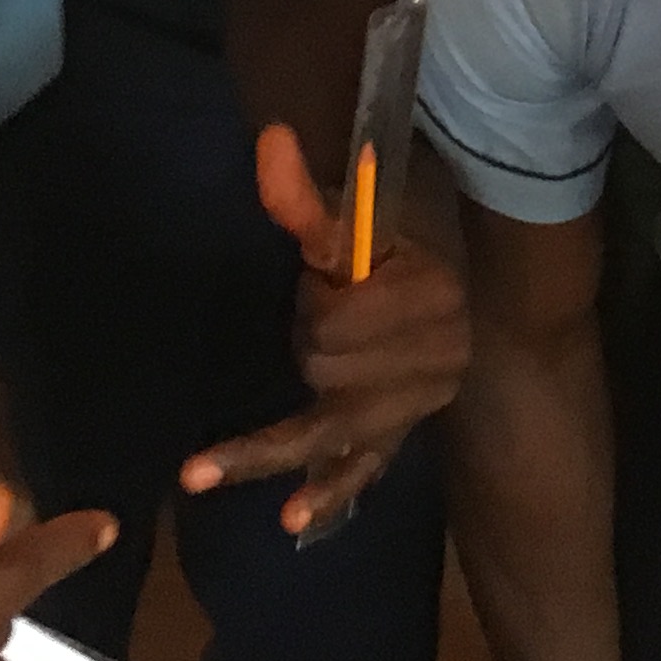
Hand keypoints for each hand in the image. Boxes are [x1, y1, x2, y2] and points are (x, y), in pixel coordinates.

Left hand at [180, 125, 471, 534]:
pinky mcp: (403, 434)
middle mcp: (435, 356)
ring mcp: (419, 403)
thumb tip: (269, 140)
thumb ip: (308, 193)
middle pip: (327, 374)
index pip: (338, 322)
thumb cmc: (401, 239)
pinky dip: (329, 493)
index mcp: (432, 294)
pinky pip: (365, 471)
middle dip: (308, 342)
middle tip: (319, 309)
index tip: (324, 274)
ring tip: (196, 471)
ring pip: (330, 430)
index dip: (318, 300)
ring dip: (268, 445)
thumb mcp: (358, 213)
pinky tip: (292, 520)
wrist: (463, 283)